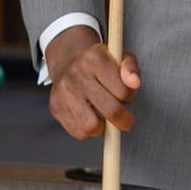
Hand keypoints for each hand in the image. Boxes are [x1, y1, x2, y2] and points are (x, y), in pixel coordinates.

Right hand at [46, 25, 140, 139]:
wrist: (68, 62)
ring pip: (92, 126)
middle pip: (111, 111)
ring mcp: (64, 92)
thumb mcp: (120, 57)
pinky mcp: (56, 107)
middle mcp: (76, 74)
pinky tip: (90, 118)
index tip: (128, 96)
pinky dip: (88, 131)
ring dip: (103, 128)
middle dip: (124, 120)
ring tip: (104, 117)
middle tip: (126, 120)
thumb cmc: (100, 64)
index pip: (123, 92)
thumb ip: (131, 68)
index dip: (130, 97)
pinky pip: (78, 132)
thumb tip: (135, 83)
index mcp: (95, 59)